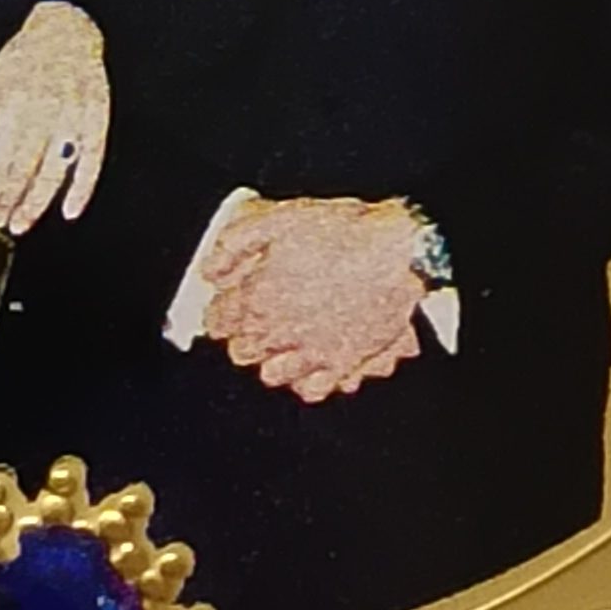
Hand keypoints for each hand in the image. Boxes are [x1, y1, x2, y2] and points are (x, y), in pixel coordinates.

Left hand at [0, 0, 109, 234]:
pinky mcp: (98, 116)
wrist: (68, 26)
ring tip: (22, 223)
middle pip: (24, 169)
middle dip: (9, 202)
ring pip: (55, 170)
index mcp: (15, 101)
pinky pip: (93, 159)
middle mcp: (45, 109)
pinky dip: (83, 187)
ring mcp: (74, 114)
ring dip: (38, 202)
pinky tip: (71, 209)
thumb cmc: (25, 55)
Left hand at [200, 196, 427, 399]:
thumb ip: (235, 244)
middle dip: (242, 336)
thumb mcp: (279, 220)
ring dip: (270, 360)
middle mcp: (281, 332)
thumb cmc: (344, 233)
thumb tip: (211, 268)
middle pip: (241, 351)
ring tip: (279, 345)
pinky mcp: (343, 363)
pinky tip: (309, 366)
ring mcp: (312, 352)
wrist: (400, 253)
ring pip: (272, 374)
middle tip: (252, 322)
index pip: (219, 318)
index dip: (219, 310)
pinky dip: (306, 381)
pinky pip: (313, 389)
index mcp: (259, 298)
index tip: (224, 306)